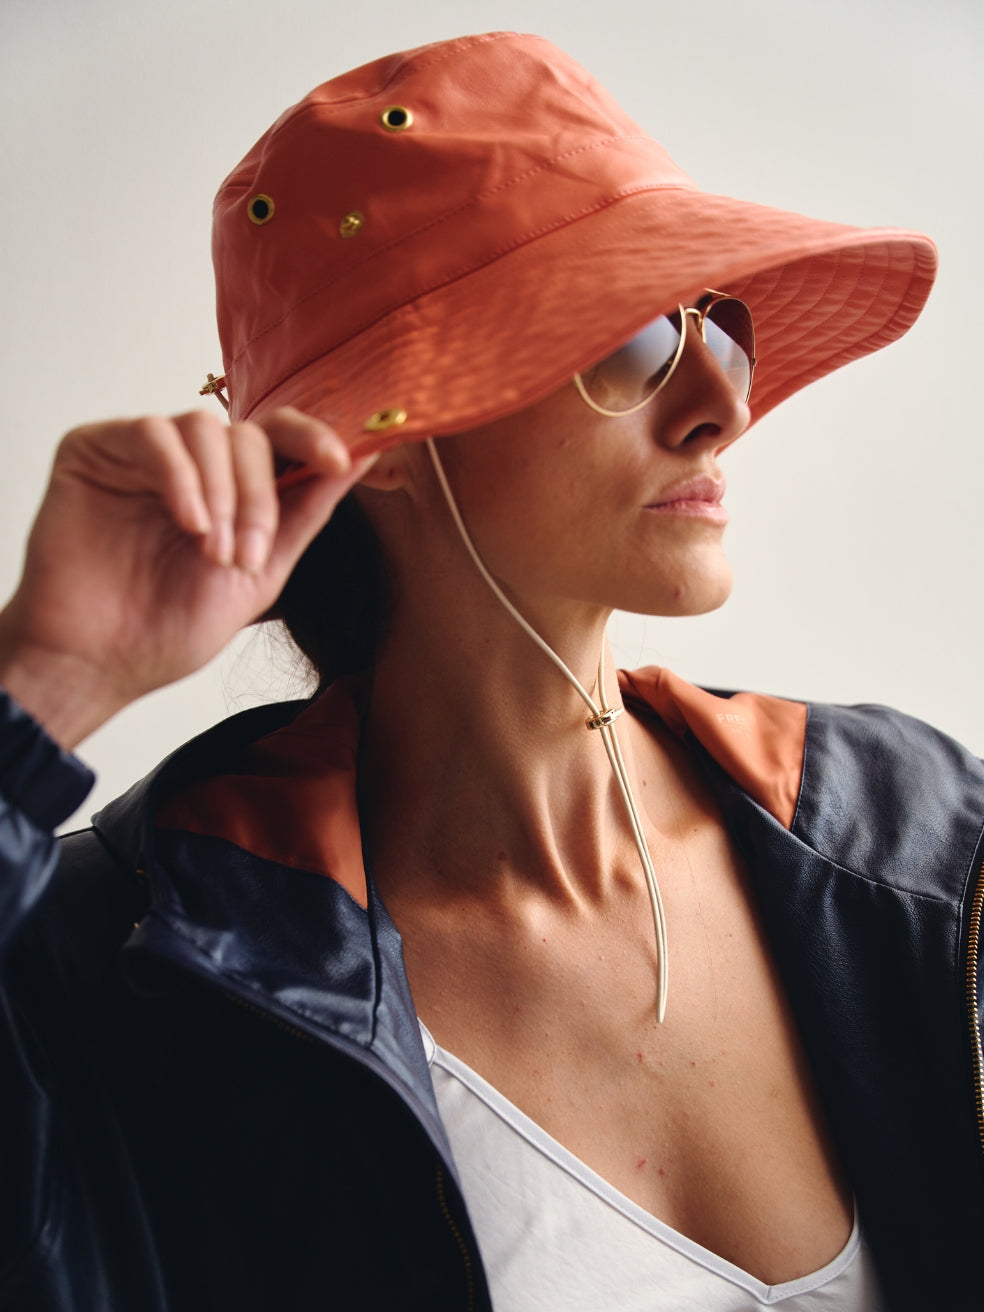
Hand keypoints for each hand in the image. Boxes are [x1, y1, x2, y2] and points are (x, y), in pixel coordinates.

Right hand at [0, 408, 372, 747]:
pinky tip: (188, 522)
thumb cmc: (171, 627)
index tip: (341, 460)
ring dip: (222, 494)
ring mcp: (143, 454)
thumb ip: (305, 512)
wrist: (101, 663)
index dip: (315, 439)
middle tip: (247, 557)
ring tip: (211, 552)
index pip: (280, 438)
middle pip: (248, 436)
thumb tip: (361, 459)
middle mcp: (191, 464)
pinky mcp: (96, 449)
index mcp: (231, 489)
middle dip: (260, 497)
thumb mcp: (261, 573)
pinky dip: (179, 476)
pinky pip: (153, 434)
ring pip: (206, 429)